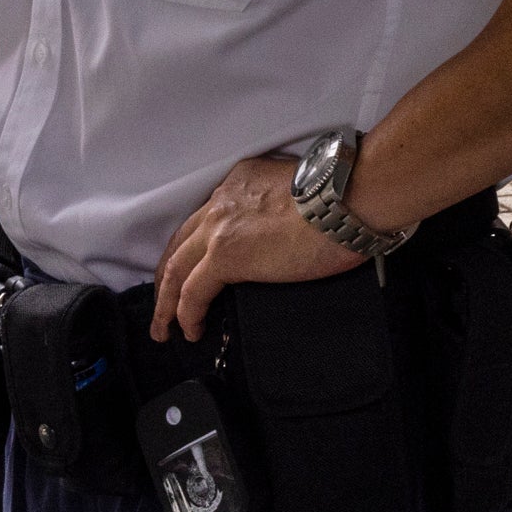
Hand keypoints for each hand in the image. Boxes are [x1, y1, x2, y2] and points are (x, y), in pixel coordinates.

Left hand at [151, 152, 361, 341]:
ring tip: (165, 326)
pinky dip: (185, 313)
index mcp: (242, 182)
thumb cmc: (343, 196)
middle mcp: (223, 200)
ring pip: (176, 268)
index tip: (192, 265)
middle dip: (168, 273)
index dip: (193, 246)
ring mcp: (220, 228)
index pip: (206, 217)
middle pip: (181, 242)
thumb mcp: (298, 192)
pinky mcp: (226, 257)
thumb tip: (289, 235)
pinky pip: (192, 292)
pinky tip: (190, 329)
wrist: (347, 198)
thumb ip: (281, 210)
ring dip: (167, 300)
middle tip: (164, 299)